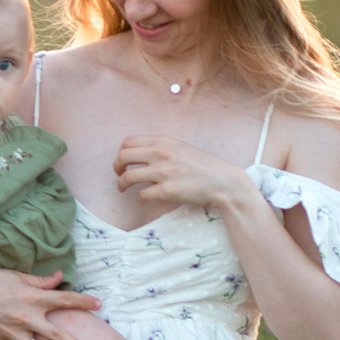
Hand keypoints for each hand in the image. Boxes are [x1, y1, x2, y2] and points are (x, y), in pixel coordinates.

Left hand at [113, 134, 253, 213]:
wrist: (222, 181)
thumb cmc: (203, 166)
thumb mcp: (180, 147)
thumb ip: (161, 147)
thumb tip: (139, 153)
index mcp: (163, 141)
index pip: (128, 142)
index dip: (121, 152)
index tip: (124, 161)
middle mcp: (160, 154)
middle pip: (122, 157)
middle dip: (116, 167)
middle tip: (119, 175)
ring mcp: (163, 173)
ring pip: (127, 177)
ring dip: (121, 185)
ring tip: (124, 189)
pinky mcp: (166, 191)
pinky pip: (141, 195)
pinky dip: (140, 197)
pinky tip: (147, 197)